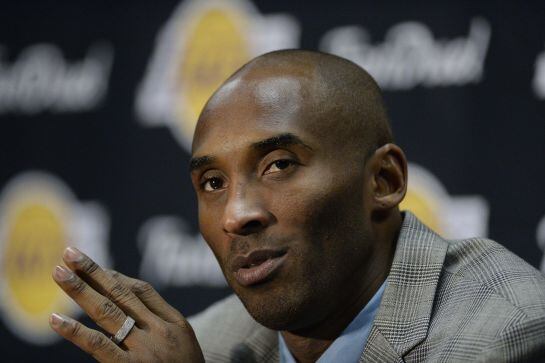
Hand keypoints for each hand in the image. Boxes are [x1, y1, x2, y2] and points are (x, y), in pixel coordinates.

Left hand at [50, 247, 203, 361]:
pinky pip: (99, 346)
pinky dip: (76, 331)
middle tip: (70, 253)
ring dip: (81, 290)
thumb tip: (129, 296)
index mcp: (173, 322)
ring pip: (108, 312)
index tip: (94, 267)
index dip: (116, 277)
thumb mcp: (185, 339)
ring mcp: (144, 349)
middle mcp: (158, 330)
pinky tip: (56, 319)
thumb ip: (161, 318)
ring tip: (59, 273)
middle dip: (94, 272)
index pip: (141, 291)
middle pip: (121, 294)